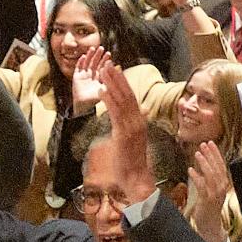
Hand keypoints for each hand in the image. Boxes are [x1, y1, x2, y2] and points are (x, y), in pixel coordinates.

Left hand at [86, 49, 151, 198]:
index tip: (116, 71)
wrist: (136, 177)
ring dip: (112, 85)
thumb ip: (130, 128)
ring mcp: (132, 128)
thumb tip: (131, 119)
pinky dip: (109, 101)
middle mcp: (137, 122)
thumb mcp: (131, 141)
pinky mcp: (124, 135)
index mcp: (139, 122)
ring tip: (103, 71)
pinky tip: (102, 90)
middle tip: (109, 64)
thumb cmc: (131, 162)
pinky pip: (116, 114)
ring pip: (122, 101)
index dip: (123, 84)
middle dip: (117, 78)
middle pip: (128, 95)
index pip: (131, 98)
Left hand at [186, 136, 232, 237]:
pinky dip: (197, 177)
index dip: (216, 153)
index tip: (210, 143)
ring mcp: (215, 194)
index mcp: (223, 184)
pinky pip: (202, 186)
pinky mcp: (207, 200)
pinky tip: (190, 170)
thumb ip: (208, 179)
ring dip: (204, 163)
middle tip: (203, 144)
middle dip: (210, 154)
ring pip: (211, 175)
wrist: (211, 226)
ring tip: (197, 153)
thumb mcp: (211, 191)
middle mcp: (221, 187)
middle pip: (217, 167)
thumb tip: (203, 165)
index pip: (221, 165)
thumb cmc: (209, 207)